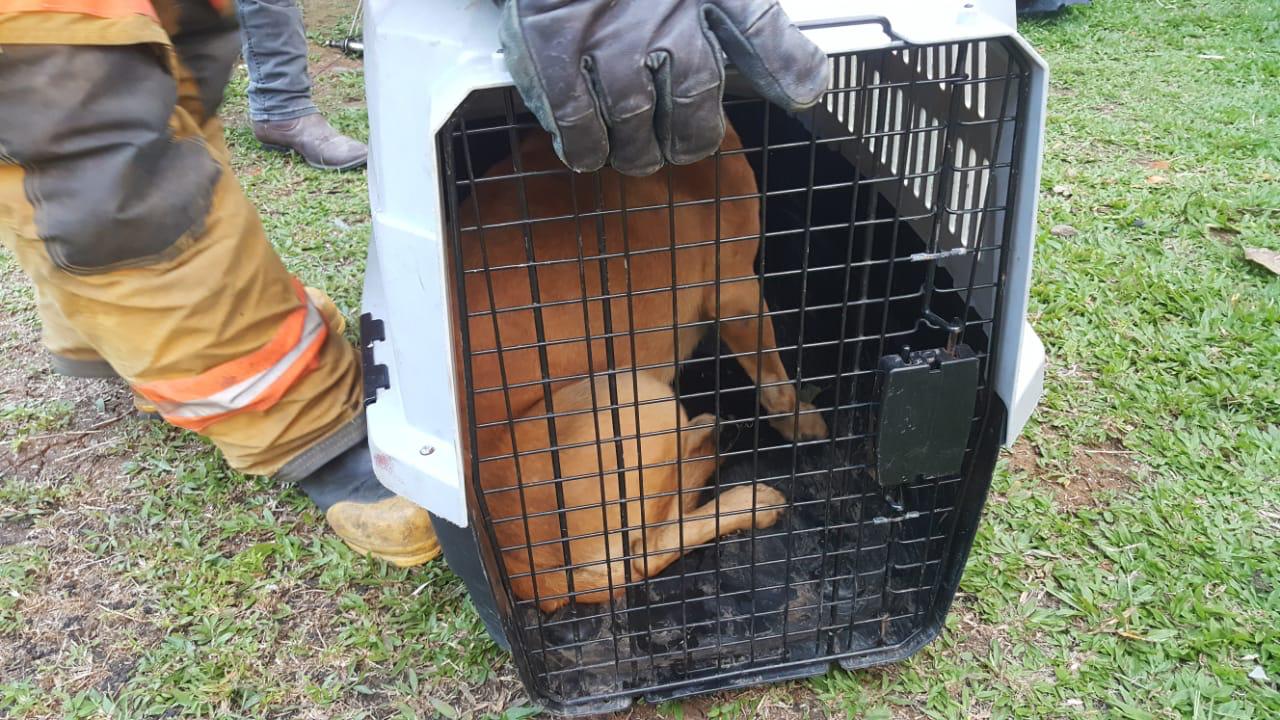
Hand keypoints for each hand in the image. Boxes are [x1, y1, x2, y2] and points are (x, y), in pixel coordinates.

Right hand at [498, 0, 828, 175]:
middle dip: (689, 137)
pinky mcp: (555, 51)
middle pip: (693, 98)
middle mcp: (662, 12)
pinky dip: (588, 147)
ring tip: (635, 154)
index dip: (785, 67)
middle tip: (678, 147)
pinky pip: (579, 121)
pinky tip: (591, 152)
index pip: (758, 30)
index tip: (802, 92)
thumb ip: (758, 33)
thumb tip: (809, 86)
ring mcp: (608, 35)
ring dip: (636, 151)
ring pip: (634, 121)